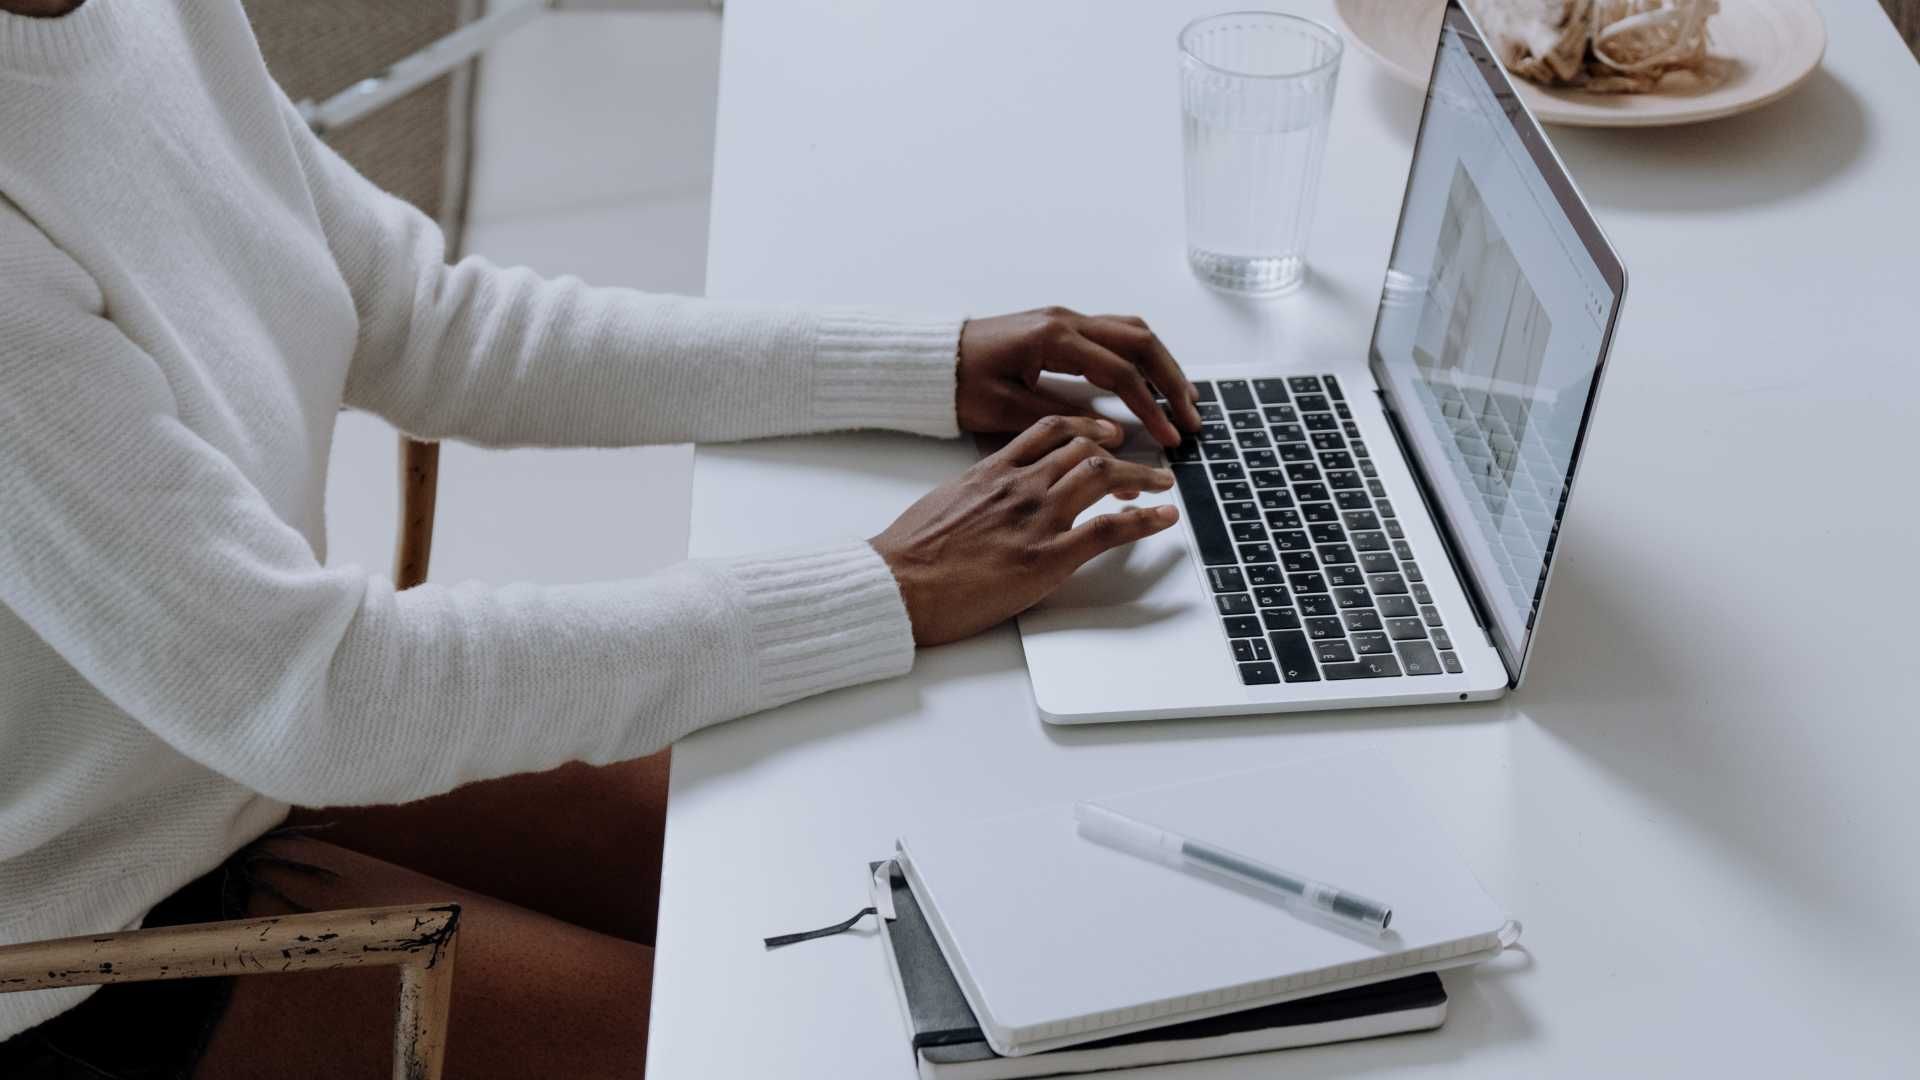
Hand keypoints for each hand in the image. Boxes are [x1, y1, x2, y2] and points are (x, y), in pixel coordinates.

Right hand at [872, 415, 1179, 646]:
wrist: (898, 582)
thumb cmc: (909, 553)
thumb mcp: (943, 503)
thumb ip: (976, 493)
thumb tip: (989, 499)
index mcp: (992, 470)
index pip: (1049, 432)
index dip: (1085, 429)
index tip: (1103, 435)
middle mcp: (1020, 485)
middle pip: (1085, 450)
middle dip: (1121, 453)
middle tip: (1142, 465)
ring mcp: (1036, 518)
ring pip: (1103, 477)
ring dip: (1142, 477)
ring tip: (1162, 483)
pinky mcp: (1047, 557)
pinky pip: (1109, 529)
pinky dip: (1145, 520)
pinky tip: (1164, 517)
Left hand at [956, 307, 1202, 447]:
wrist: (931, 360)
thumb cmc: (959, 384)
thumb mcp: (1004, 410)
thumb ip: (1061, 418)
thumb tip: (1113, 432)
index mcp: (1053, 339)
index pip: (1121, 372)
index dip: (1151, 407)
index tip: (1170, 437)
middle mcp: (1065, 320)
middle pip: (1140, 342)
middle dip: (1172, 380)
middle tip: (1192, 417)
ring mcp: (1065, 319)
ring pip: (1132, 332)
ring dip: (1162, 364)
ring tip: (1184, 398)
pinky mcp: (1061, 327)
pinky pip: (1115, 334)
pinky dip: (1141, 356)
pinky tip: (1151, 381)